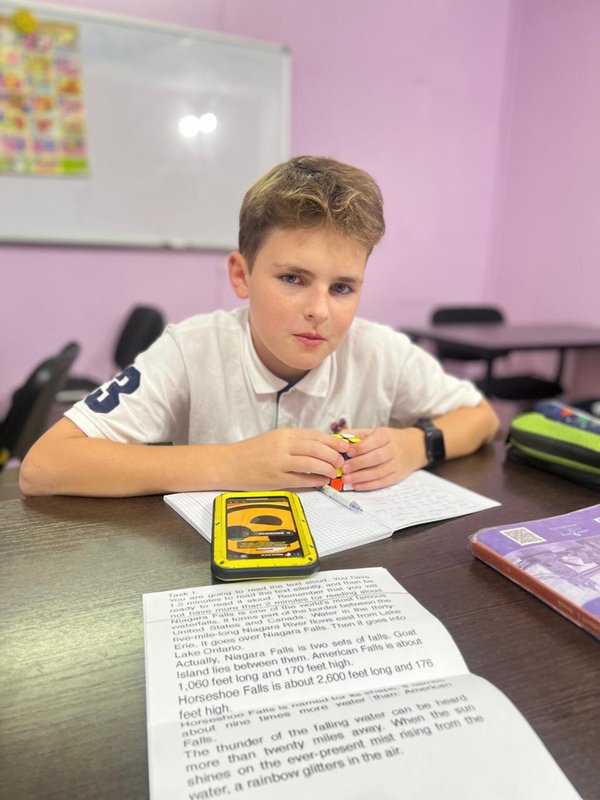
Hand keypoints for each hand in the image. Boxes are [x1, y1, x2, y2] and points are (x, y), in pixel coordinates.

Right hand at [228, 428, 348, 489]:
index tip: (344, 446)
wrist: (228, 464)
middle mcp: (283, 445)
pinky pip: (301, 479)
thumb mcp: (274, 440)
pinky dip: (315, 481)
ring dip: (327, 468)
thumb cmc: (251, 452)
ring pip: (312, 463)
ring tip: (333, 472)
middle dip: (333, 455)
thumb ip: (295, 443)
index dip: (333, 441)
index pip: (315, 435)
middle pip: (317, 448)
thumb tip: (320, 448)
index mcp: (284, 434)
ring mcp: (279, 462)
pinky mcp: (276, 478)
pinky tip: (322, 481)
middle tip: (341, 462)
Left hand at [340, 427, 426, 490]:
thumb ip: (357, 434)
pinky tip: (357, 486)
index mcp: (386, 436)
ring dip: (361, 477)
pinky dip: (369, 485)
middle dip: (359, 464)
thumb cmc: (390, 439)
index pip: (374, 441)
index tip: (348, 452)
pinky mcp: (397, 476)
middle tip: (344, 468)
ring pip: (379, 472)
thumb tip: (336, 438)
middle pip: (377, 457)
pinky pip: (383, 482)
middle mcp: (393, 450)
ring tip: (346, 479)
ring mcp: (396, 464)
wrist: (416, 447)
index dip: (361, 447)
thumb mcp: (376, 432)